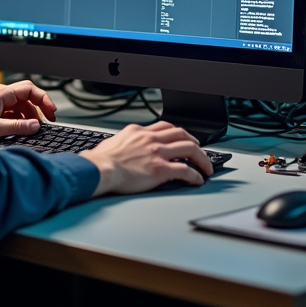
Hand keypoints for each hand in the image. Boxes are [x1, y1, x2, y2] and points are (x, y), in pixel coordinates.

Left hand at [0, 80, 56, 139]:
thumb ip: (17, 127)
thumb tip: (36, 126)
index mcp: (1, 93)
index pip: (30, 89)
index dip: (43, 99)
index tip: (52, 111)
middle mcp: (1, 95)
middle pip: (28, 97)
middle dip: (39, 108)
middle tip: (49, 120)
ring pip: (22, 106)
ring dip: (30, 116)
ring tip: (35, 128)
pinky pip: (14, 113)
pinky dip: (21, 120)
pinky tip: (23, 129)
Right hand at [79, 121, 213, 195]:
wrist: (99, 169)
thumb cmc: (101, 160)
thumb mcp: (113, 142)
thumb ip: (124, 142)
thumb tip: (121, 147)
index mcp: (138, 131)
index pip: (165, 126)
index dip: (178, 132)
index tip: (183, 137)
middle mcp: (150, 139)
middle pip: (181, 134)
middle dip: (194, 142)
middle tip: (199, 150)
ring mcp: (157, 153)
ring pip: (189, 149)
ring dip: (202, 158)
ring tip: (206, 167)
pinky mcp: (161, 169)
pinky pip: (185, 170)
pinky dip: (195, 175)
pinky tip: (198, 180)